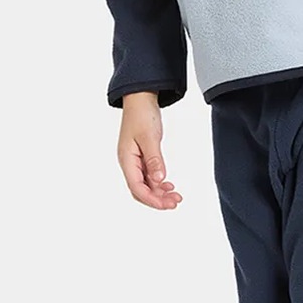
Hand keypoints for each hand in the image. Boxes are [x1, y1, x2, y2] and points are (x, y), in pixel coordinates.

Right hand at [117, 92, 182, 209]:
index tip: (167, 204)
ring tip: (176, 196)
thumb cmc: (142, 114)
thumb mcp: (150, 137)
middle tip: (175, 202)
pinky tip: (169, 185)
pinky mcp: (142, 156)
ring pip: (146, 184)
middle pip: (140, 190)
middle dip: (157, 199)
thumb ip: (154, 159)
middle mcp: (129, 163)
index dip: (152, 199)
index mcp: (126, 159)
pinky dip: (159, 183)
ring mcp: (135, 160)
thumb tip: (159, 180)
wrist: (140, 98)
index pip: (137, 187)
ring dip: (159, 192)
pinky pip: (149, 176)